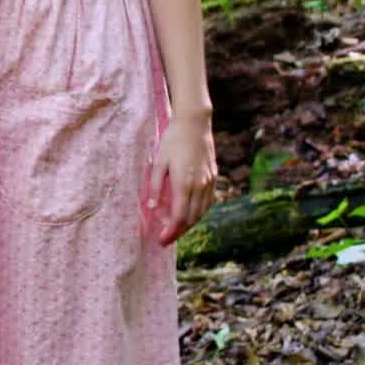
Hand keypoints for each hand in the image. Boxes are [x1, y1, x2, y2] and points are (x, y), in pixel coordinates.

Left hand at [146, 111, 217, 245]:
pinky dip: (200, 212)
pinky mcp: (213, 177)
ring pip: (202, 212)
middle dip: (178, 232)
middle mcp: (199, 186)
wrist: (194, 124)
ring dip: (190, 224)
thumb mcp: (158, 161)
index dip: (170, 232)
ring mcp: (209, 182)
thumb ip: (154, 185)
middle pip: (191, 219)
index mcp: (184, 184)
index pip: (179, 217)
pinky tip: (191, 213)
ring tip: (176, 229)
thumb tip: (151, 207)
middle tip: (166, 239)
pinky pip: (208, 202)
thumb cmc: (172, 141)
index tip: (161, 240)